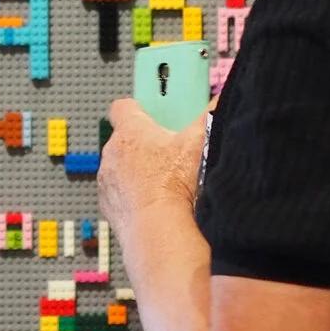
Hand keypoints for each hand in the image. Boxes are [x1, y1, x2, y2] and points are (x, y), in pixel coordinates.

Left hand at [99, 97, 206, 229]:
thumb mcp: (200, 142)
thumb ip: (211, 115)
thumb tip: (221, 101)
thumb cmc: (173, 184)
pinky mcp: (108, 205)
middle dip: (144, 145)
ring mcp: (107, 180)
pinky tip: (155, 203)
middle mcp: (112, 152)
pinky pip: (119, 194)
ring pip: (121, 168)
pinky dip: (133, 197)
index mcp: (130, 130)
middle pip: (125, 140)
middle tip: (169, 154)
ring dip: (137, 172)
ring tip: (165, 182)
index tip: (151, 114)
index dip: (138, 109)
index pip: (123, 107)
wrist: (157, 229)